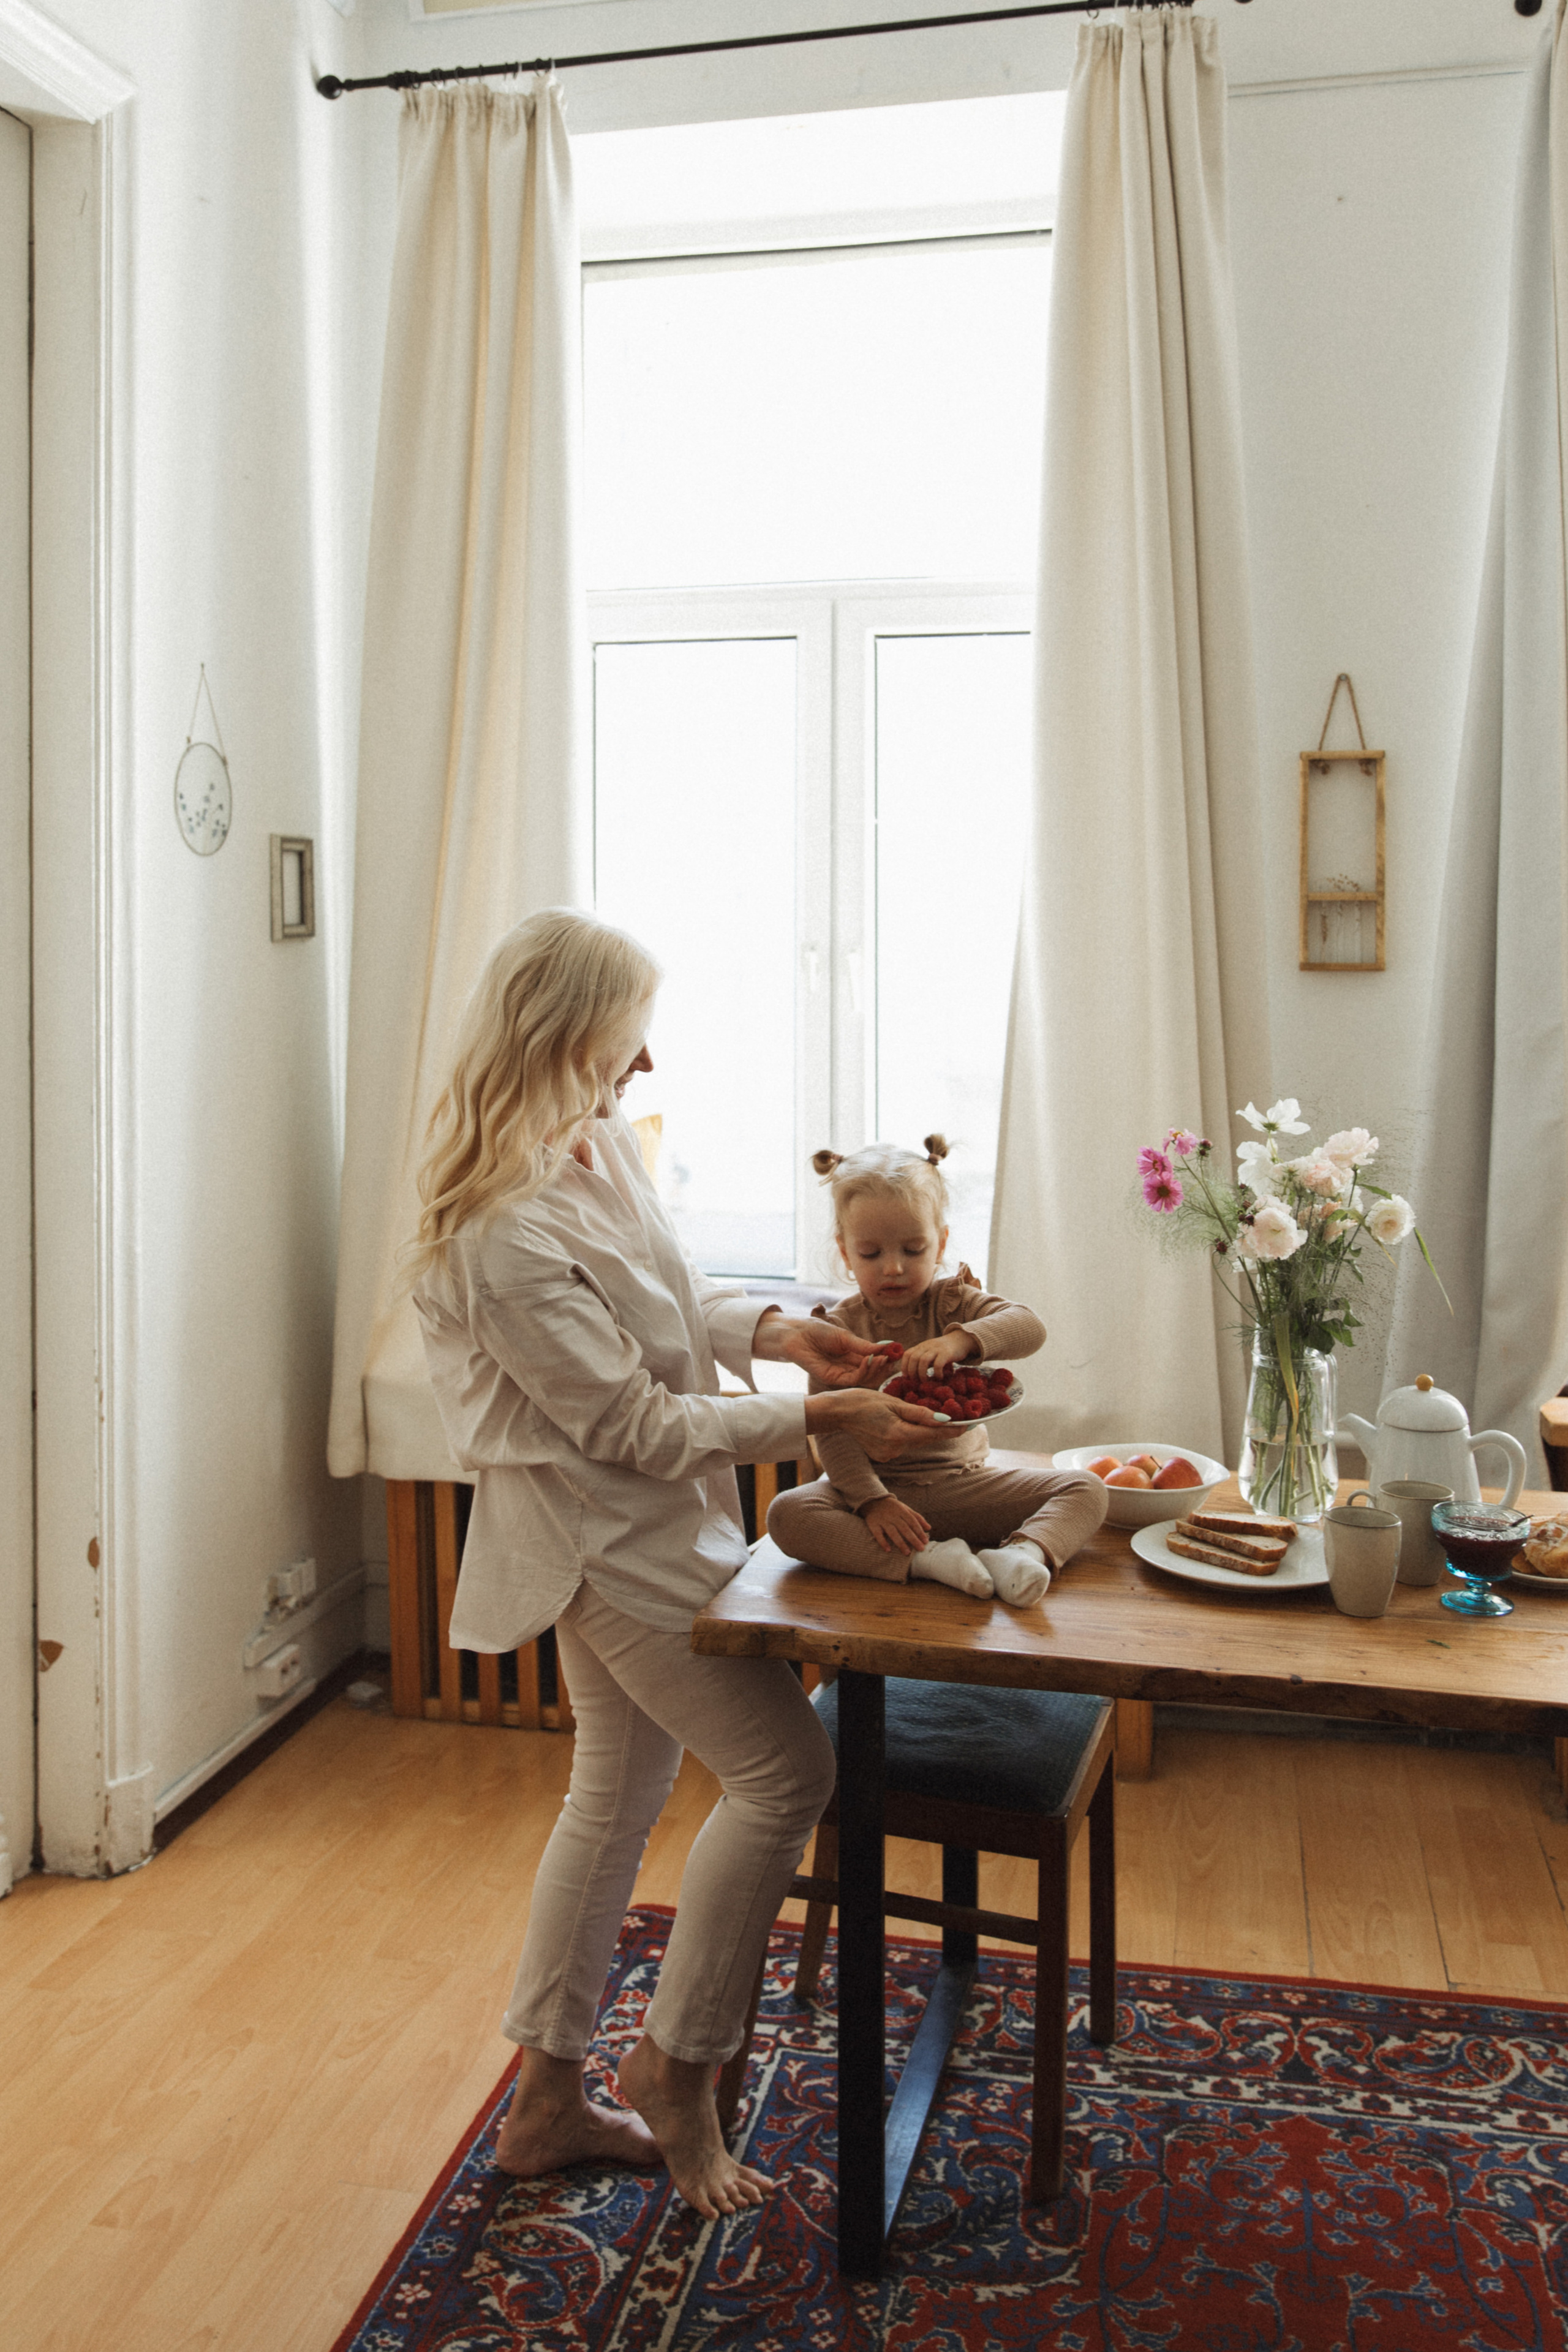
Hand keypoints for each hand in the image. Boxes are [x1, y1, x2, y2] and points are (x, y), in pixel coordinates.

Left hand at [759, 1313, 880, 1389]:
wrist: (796, 1334)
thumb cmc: (817, 1331)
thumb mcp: (845, 1337)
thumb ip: (864, 1346)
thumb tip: (885, 1348)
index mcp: (850, 1356)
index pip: (871, 1361)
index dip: (884, 1359)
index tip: (896, 1353)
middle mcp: (846, 1367)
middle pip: (870, 1373)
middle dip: (882, 1367)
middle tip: (891, 1359)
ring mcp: (839, 1373)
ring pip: (863, 1379)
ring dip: (875, 1369)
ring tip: (881, 1359)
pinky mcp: (831, 1378)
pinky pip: (852, 1380)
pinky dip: (863, 1372)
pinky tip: (868, 1362)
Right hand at [805, 1389, 951, 1461]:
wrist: (838, 1413)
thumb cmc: (863, 1401)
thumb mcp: (893, 1402)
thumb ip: (919, 1413)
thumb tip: (943, 1420)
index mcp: (898, 1434)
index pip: (933, 1434)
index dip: (952, 1430)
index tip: (968, 1426)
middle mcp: (895, 1448)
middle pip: (925, 1439)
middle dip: (939, 1430)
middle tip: (956, 1419)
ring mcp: (888, 1454)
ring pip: (915, 1442)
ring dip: (923, 1432)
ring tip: (930, 1418)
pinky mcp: (883, 1455)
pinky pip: (903, 1444)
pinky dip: (908, 1435)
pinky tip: (905, 1424)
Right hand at [860, 1495, 931, 1555]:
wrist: (873, 1500)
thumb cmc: (893, 1507)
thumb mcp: (905, 1509)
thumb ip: (917, 1518)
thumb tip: (929, 1528)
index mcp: (901, 1510)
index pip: (912, 1521)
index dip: (919, 1531)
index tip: (925, 1541)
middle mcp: (892, 1515)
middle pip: (904, 1528)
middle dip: (913, 1539)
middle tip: (920, 1549)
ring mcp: (882, 1520)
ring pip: (892, 1532)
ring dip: (900, 1543)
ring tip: (907, 1553)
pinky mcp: (873, 1524)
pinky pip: (878, 1534)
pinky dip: (882, 1542)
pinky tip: (888, 1550)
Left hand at [899, 1331, 977, 1384]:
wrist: (960, 1340)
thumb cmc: (943, 1351)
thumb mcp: (930, 1352)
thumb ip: (922, 1360)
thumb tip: (913, 1376)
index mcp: (921, 1346)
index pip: (907, 1354)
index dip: (904, 1366)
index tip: (906, 1377)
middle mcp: (927, 1346)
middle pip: (914, 1357)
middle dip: (912, 1371)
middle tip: (916, 1381)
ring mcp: (937, 1349)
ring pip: (923, 1360)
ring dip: (922, 1373)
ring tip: (925, 1381)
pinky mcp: (947, 1353)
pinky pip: (938, 1364)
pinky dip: (936, 1373)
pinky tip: (939, 1377)